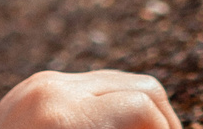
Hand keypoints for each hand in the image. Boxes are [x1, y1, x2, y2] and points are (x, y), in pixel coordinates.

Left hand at [0, 71, 180, 128]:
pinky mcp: (38, 84)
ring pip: (122, 81)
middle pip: (143, 86)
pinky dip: (115, 108)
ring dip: (143, 113)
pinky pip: (94, 85)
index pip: (143, 106)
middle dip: (164, 121)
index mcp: (61, 116)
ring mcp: (44, 81)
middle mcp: (54, 88)